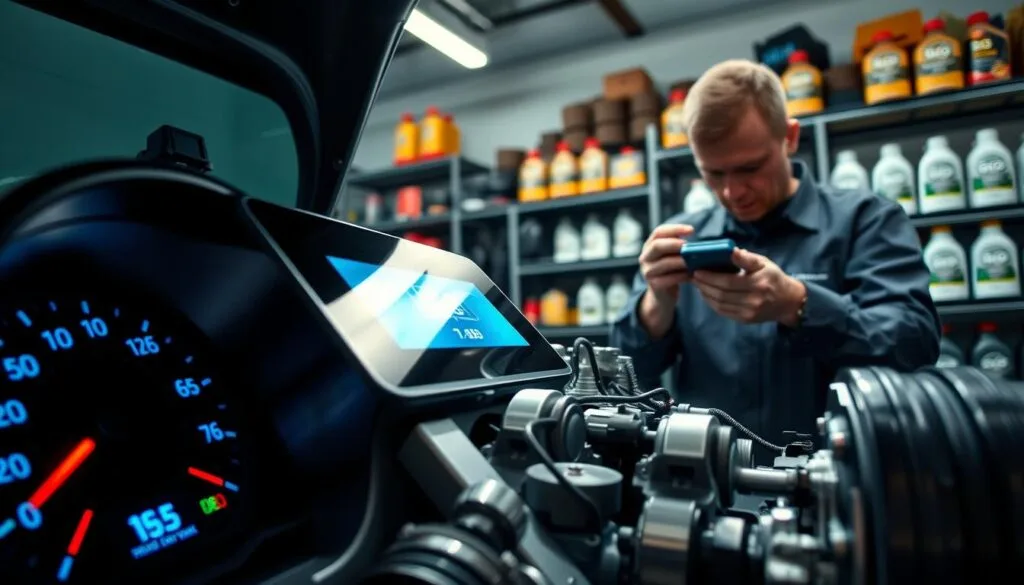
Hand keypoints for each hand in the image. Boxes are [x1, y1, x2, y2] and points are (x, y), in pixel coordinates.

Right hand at [637, 224, 694, 337]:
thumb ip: (681, 248)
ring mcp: (648, 271)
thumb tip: (700, 244)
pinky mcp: (654, 284)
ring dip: (680, 261)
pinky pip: (667, 279)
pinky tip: (691, 275)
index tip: (692, 230)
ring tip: (693, 262)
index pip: (659, 232)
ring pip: (663, 263)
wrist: (662, 294)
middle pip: (657, 245)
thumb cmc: (672, 270)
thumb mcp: (674, 256)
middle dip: (674, 244)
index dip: (675, 228)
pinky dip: (681, 276)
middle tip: (689, 246)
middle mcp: (646, 257)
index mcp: (650, 245)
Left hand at [691, 248, 806, 325]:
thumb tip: (730, 251)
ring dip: (705, 294)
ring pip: (720, 304)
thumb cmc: (773, 277)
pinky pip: (723, 311)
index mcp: (758, 283)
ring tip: (698, 284)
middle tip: (693, 276)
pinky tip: (707, 294)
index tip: (697, 270)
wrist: (788, 301)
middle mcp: (754, 299)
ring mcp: (749, 312)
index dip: (710, 277)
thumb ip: (746, 259)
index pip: (728, 281)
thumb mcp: (764, 263)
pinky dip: (712, 303)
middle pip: (721, 294)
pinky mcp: (745, 319)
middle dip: (704, 285)